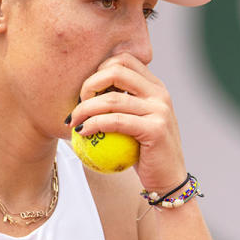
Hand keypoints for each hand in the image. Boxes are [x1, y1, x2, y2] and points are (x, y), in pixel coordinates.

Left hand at [69, 52, 186, 191]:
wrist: (167, 179)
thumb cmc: (144, 152)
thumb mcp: (135, 121)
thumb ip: (121, 104)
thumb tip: (83, 90)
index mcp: (155, 86)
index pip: (123, 60)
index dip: (99, 70)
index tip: (87, 92)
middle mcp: (160, 93)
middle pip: (117, 71)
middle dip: (89, 84)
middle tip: (78, 104)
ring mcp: (160, 110)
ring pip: (112, 99)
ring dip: (84, 109)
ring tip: (72, 122)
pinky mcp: (155, 129)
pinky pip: (115, 121)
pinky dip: (94, 124)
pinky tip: (82, 132)